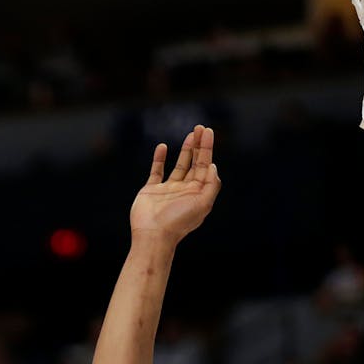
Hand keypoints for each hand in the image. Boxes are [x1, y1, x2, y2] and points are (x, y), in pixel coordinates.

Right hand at [129, 125, 220, 245]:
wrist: (153, 235)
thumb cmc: (179, 221)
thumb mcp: (203, 204)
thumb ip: (211, 184)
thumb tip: (212, 165)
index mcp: (197, 192)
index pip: (204, 165)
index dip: (207, 148)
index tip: (207, 132)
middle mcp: (184, 189)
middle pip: (194, 162)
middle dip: (198, 145)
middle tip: (200, 128)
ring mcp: (168, 189)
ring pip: (179, 165)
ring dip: (185, 150)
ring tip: (190, 134)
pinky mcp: (151, 190)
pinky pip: (156, 171)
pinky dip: (159, 159)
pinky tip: (163, 147)